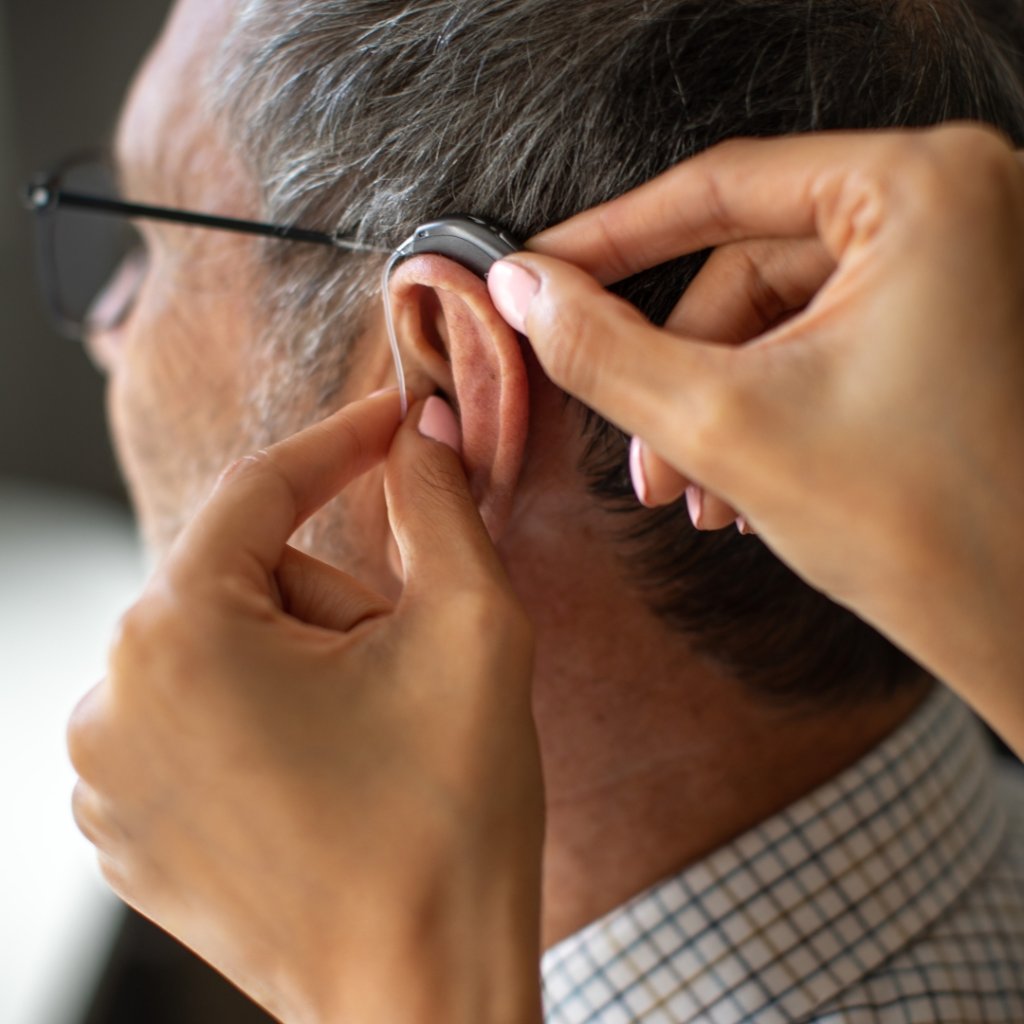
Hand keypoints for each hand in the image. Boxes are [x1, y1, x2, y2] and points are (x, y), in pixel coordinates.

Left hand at [67, 391, 543, 1023]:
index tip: (398, 415)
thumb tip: (421, 425)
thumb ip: (439, 501)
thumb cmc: (448, 819)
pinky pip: (199, 710)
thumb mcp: (472, 628)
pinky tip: (327, 775)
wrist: (424, 995)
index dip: (344, 440)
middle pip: (244, 574)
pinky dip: (266, 712)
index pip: (260, 487)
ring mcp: (106, 771)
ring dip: (305, 656)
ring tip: (369, 737)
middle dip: (335, 596)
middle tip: (406, 669)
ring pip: (224, 642)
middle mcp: (112, 699)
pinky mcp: (125, 822)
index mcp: (179, 637)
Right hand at [487, 123, 1023, 755]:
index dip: (609, 239)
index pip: (720, 188)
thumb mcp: (723, 428)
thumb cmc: (925, 531)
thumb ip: (604, 351)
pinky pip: (826, 340)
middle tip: (642, 453)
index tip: (541, 272)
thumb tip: (526, 293)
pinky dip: (770, 405)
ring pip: (781, 314)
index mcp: (924, 191)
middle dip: (681, 371)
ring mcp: (967, 263)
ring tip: (702, 493)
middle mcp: (962, 204)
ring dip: (719, 403)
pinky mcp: (961, 318)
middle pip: (750, 265)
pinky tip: (748, 484)